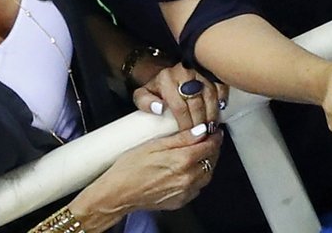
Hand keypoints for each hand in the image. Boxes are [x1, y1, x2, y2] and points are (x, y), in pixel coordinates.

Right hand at [75, 124, 222, 220]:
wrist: (117, 194)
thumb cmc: (129, 169)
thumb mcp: (154, 144)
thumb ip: (181, 138)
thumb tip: (201, 130)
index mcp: (183, 160)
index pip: (211, 146)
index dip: (215, 136)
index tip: (213, 131)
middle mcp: (187, 178)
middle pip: (212, 160)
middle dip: (212, 148)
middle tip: (207, 140)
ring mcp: (184, 191)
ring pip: (207, 174)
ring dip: (207, 162)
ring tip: (198, 153)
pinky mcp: (180, 201)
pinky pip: (197, 187)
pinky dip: (198, 177)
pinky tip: (189, 170)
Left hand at [134, 64, 224, 132]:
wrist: (170, 68)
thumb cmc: (159, 86)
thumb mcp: (144, 92)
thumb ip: (144, 102)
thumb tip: (159, 109)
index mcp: (166, 79)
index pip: (179, 107)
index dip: (186, 124)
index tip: (189, 135)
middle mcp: (184, 72)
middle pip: (196, 103)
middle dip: (200, 122)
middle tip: (203, 135)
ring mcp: (199, 69)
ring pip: (210, 95)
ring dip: (212, 114)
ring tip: (212, 127)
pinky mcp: (210, 69)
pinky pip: (220, 85)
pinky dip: (222, 98)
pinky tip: (221, 109)